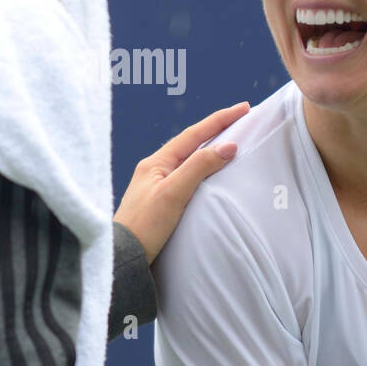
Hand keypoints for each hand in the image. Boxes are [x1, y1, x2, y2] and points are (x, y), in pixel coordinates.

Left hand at [113, 102, 248, 263]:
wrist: (122, 257)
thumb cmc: (144, 226)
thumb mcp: (174, 193)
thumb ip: (199, 167)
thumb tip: (228, 146)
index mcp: (156, 162)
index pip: (194, 134)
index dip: (220, 120)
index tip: (243, 108)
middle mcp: (154, 169)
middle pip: (191, 142)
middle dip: (216, 129)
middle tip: (240, 118)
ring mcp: (155, 185)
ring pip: (188, 159)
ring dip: (209, 147)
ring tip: (229, 139)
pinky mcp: (158, 201)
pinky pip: (185, 175)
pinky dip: (201, 167)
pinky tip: (209, 173)